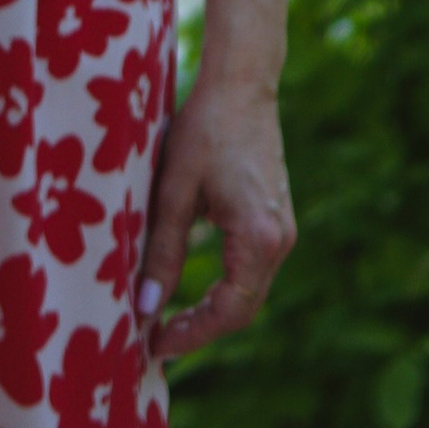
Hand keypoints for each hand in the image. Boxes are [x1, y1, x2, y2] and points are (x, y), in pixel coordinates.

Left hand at [139, 72, 293, 359]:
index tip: (156, 345)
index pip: (229, 311)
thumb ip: (163, 252)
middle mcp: (280, 241)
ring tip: (168, 318)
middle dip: (201, 328)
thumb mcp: (174, 191)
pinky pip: (252, 267)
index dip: (193, 334)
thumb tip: (145, 308)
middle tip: (156, 338)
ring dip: (213, 309)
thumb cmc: (204, 129)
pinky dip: (225, 285)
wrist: (241, 83)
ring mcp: (283, 231)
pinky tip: (193, 286)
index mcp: (258, 238)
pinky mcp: (277, 219)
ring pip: (249, 289)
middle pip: (243, 308)